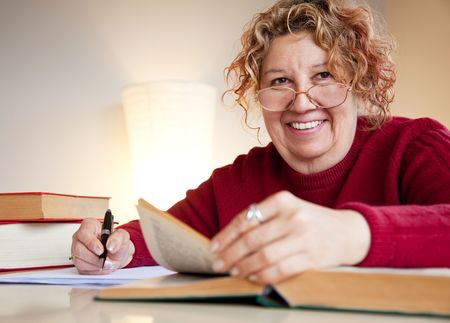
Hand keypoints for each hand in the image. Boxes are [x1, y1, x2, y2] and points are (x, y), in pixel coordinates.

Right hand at [71, 218, 134, 273]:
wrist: (118, 254)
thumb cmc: (117, 242)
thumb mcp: (122, 236)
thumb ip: (118, 238)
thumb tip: (110, 246)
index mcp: (89, 226)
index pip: (84, 233)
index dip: (91, 243)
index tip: (101, 250)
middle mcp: (80, 238)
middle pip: (79, 249)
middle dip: (94, 258)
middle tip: (106, 261)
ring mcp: (77, 251)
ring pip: (79, 261)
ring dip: (95, 266)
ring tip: (108, 264)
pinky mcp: (79, 262)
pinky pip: (82, 270)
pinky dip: (95, 271)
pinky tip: (103, 268)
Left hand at [210, 191, 370, 283]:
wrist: (350, 232)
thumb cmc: (311, 222)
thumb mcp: (289, 210)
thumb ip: (264, 219)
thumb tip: (229, 239)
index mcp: (283, 200)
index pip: (247, 218)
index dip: (226, 235)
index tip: (213, 247)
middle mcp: (293, 216)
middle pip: (252, 239)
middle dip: (230, 254)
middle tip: (218, 263)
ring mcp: (303, 237)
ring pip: (264, 256)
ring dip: (244, 267)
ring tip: (233, 271)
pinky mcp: (312, 257)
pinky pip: (280, 269)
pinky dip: (262, 276)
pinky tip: (253, 278)